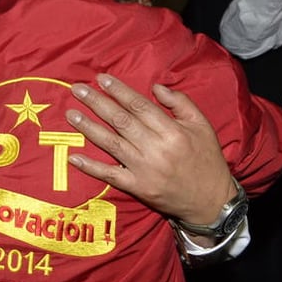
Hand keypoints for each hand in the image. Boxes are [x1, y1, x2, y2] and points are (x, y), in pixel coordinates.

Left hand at [64, 73, 236, 226]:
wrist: (212, 202)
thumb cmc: (207, 160)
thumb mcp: (202, 126)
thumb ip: (181, 103)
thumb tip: (155, 87)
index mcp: (172, 132)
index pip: (139, 106)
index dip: (118, 91)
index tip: (101, 78)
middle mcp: (156, 149)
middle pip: (120, 121)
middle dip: (97, 103)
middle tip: (77, 89)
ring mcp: (144, 169)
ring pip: (111, 144)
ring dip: (88, 128)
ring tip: (70, 114)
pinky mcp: (137, 187)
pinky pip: (110, 175)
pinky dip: (91, 167)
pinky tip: (74, 157)